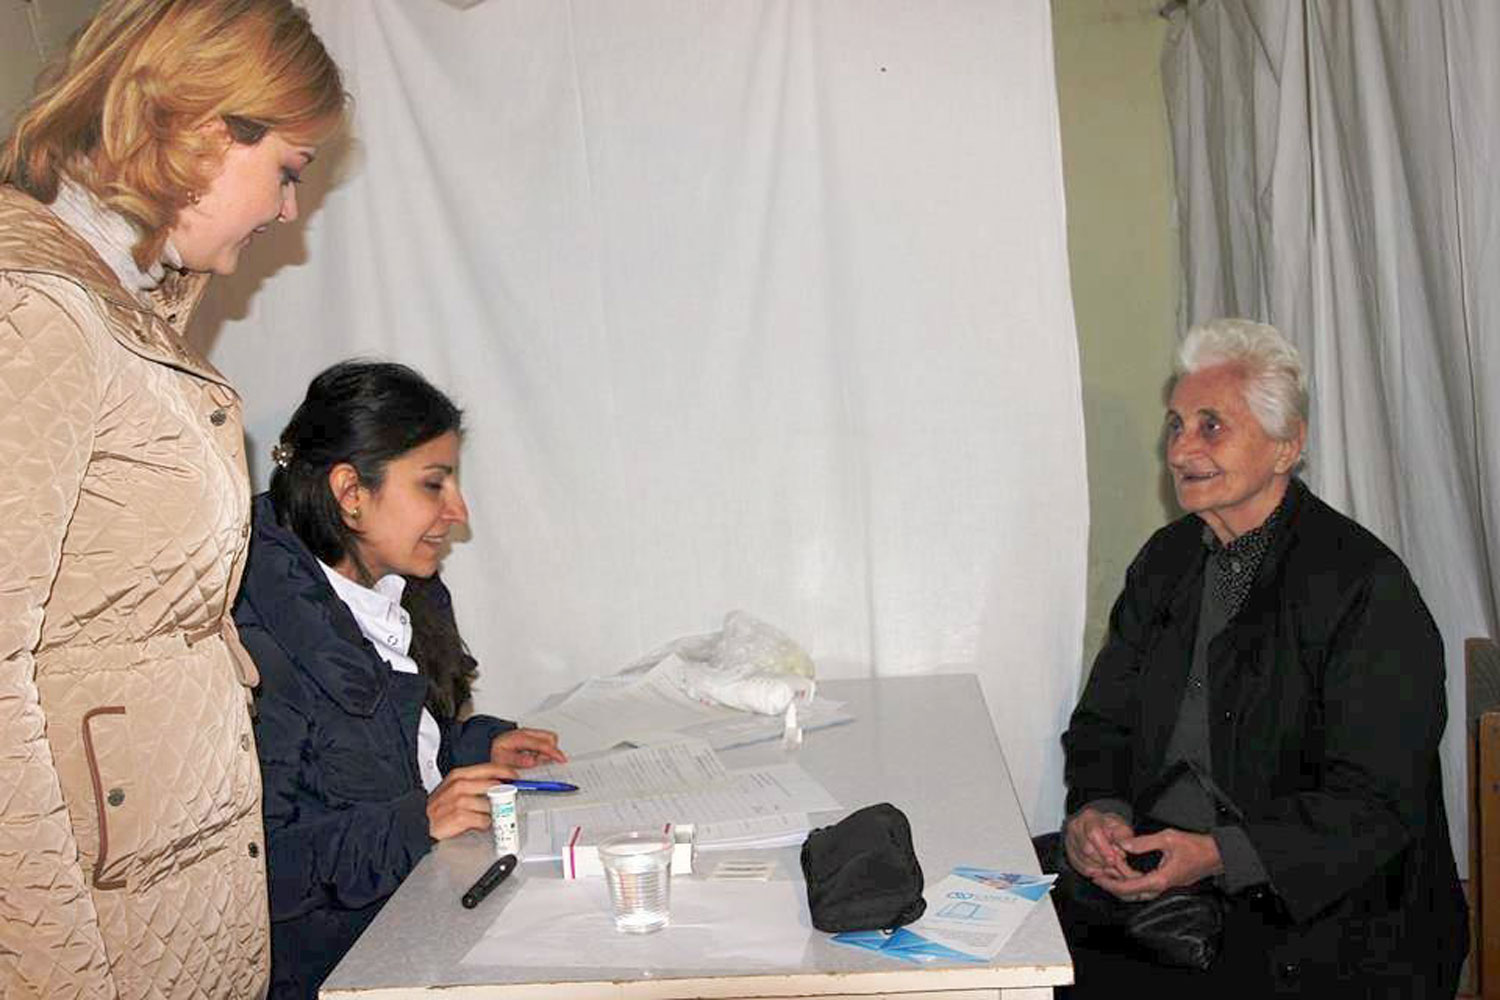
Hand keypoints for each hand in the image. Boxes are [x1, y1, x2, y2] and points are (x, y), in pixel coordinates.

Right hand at [426, 762, 516, 840]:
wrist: (420, 822)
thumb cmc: (440, 806)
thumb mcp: (453, 787)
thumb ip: (474, 782)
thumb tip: (498, 783)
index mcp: (459, 775)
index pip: (488, 768)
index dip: (505, 771)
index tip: (514, 776)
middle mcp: (459, 785)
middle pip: (493, 786)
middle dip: (502, 794)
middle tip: (503, 801)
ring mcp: (460, 801)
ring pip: (490, 805)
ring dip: (490, 813)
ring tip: (480, 815)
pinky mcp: (461, 816)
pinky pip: (484, 821)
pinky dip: (483, 824)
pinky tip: (475, 823)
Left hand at [489, 727, 566, 768]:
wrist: (489, 745)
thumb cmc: (496, 753)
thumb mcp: (502, 759)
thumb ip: (518, 760)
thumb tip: (532, 761)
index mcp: (521, 738)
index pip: (543, 744)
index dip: (554, 753)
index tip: (561, 760)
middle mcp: (527, 733)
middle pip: (550, 738)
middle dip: (551, 751)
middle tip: (542, 762)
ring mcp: (530, 733)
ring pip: (549, 739)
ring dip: (548, 751)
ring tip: (536, 760)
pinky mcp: (532, 736)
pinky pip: (545, 741)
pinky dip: (544, 750)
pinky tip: (535, 756)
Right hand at [1064, 807, 1135, 881]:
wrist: (1100, 829)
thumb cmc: (1112, 829)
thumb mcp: (1122, 828)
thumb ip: (1124, 836)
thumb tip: (1125, 845)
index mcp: (1089, 817)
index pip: (1093, 833)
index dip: (1104, 849)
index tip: (1114, 859)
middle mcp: (1076, 826)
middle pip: (1087, 849)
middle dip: (1103, 860)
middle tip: (1115, 864)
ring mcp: (1070, 840)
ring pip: (1083, 860)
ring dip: (1099, 868)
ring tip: (1110, 867)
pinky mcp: (1069, 852)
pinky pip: (1080, 867)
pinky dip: (1093, 872)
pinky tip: (1102, 869)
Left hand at [1093, 828, 1223, 901]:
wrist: (1215, 856)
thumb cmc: (1195, 846)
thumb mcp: (1167, 838)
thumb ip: (1143, 843)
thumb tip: (1122, 844)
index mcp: (1159, 880)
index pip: (1128, 887)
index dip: (1110, 883)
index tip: (1096, 876)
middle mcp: (1160, 888)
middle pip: (1129, 894)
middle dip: (1111, 886)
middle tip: (1095, 875)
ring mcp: (1164, 888)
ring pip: (1136, 893)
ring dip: (1120, 885)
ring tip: (1105, 873)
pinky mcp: (1166, 884)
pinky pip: (1143, 888)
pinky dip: (1130, 882)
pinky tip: (1122, 872)